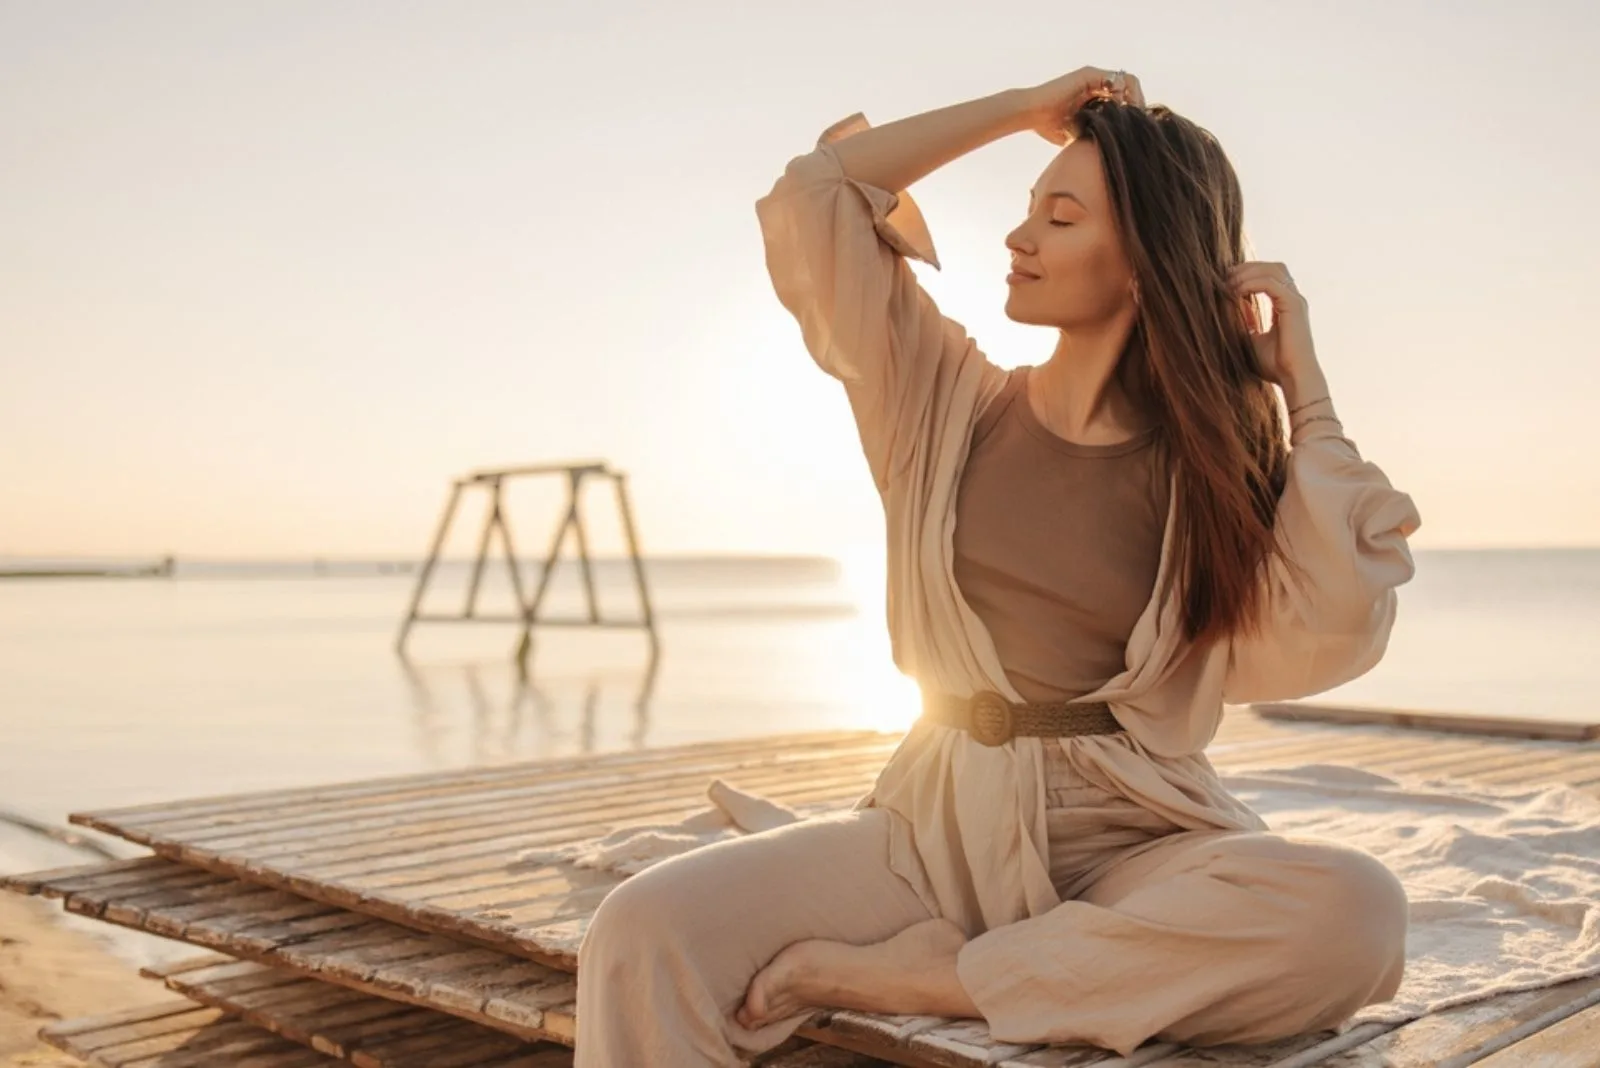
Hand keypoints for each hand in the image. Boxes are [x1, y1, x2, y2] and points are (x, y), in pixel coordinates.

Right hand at [1020, 67, 1144, 145]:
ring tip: (1132, 115)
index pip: (1123, 97)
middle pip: (1129, 87)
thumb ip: (1092, 135)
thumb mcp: (1077, 133)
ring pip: (1127, 80)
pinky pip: (1116, 79)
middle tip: (1140, 121)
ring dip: (1134, 97)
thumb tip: (1107, 152)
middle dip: (1137, 104)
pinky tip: (1120, 109)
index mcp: (1094, 94)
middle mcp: (1095, 83)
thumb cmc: (1048, 126)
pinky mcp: (1088, 74)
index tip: (1136, 126)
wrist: (1030, 114)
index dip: (1132, 110)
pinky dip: (1122, 93)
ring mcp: (1093, 76)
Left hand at [1230, 261, 1319, 388]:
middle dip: (1247, 268)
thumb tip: (1229, 303)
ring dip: (1248, 273)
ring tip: (1228, 283)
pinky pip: (1270, 283)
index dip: (1248, 275)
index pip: (1270, 277)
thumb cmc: (1274, 366)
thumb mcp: (1250, 338)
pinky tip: (1236, 291)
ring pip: (1272, 270)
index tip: (1225, 282)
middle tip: (1224, 276)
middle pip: (1272, 268)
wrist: (1293, 379)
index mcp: (1286, 305)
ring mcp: (1295, 301)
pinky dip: (1251, 283)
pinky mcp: (1293, 305)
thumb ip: (1243, 320)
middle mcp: (1293, 299)